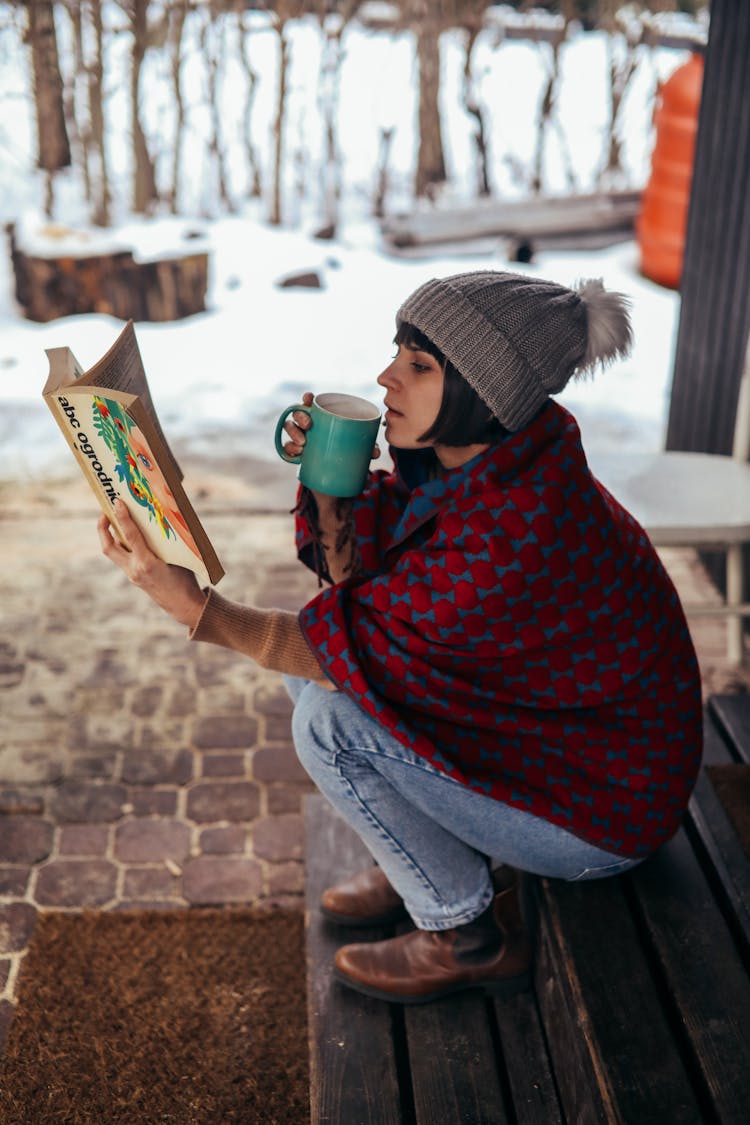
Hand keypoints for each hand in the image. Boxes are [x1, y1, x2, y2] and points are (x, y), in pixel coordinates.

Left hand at [98, 500, 206, 629]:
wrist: (183, 605)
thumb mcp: (177, 557)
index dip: (123, 517)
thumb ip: (164, 541)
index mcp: (147, 564)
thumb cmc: (186, 580)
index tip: (117, 501)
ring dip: (110, 536)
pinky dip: (122, 544)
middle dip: (102, 528)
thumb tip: (159, 520)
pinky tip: (128, 535)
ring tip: (114, 520)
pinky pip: (122, 557)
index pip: (130, 536)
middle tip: (105, 511)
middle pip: (108, 547)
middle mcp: (134, 569)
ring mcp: (132, 574)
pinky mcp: (133, 577)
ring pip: (112, 552)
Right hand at [281, 391, 381, 461]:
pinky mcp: (297, 452)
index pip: (311, 403)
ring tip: (303, 444)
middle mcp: (308, 424)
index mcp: (322, 417)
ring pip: (290, 428)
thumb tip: (375, 451)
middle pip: (298, 413)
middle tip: (308, 426)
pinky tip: (297, 454)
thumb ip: (367, 447)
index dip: (307, 398)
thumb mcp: (357, 447)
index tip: (308, 398)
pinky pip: (287, 447)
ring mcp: (300, 437)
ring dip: (293, 433)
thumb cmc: (347, 450)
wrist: (336, 473)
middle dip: (300, 417)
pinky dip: (290, 449)